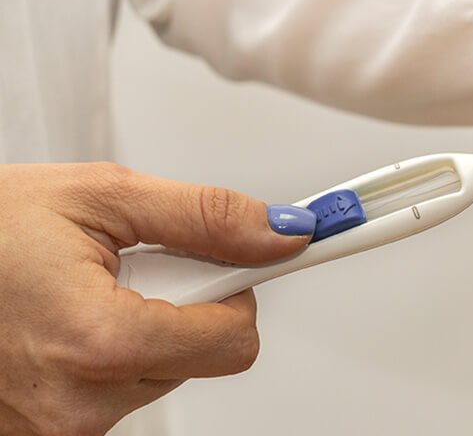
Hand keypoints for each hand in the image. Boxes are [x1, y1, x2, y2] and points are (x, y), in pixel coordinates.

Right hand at [0, 163, 314, 434]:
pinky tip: (65, 319)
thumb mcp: (101, 196)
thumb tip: (282, 234)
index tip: (259, 256)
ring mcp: (54, 431)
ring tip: (83, 288)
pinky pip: (115, 391)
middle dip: (183, 301)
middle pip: (200, 356)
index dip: (241, 289)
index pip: (234, 342)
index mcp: (97, 344)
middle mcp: (77, 406)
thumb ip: (204, 217)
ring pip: (159, 373)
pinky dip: (109, 351)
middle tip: (129, 262)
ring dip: (143, 324)